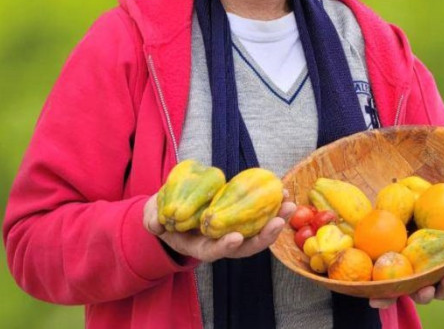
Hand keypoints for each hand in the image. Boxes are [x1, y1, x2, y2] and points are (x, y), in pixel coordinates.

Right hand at [143, 190, 296, 262]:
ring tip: (290, 202)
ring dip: (276, 217)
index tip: (235, 237)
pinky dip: (272, 204)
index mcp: (200, 247)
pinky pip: (258, 213)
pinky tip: (283, 191)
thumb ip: (153, 220)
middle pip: (246, 245)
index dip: (224, 246)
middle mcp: (220, 243)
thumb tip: (157, 223)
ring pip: (257, 230)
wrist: (171, 212)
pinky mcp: (239, 217)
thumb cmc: (162, 217)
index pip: (214, 251)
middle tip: (280, 219)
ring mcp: (232, 230)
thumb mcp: (153, 219)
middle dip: (264, 235)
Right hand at [368, 247, 443, 308]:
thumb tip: (373, 302)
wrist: (404, 223)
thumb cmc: (389, 242)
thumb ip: (377, 280)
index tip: (426, 291)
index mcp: (412, 284)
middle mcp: (430, 282)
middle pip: (441, 291)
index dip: (423, 296)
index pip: (419, 295)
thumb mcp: (381, 257)